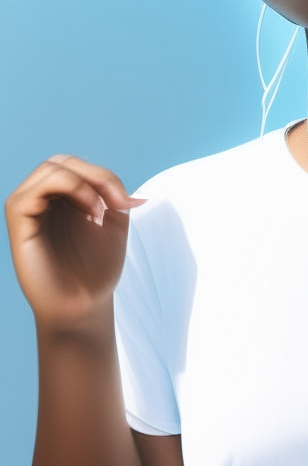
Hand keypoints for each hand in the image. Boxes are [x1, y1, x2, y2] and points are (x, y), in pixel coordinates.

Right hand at [5, 155, 144, 333]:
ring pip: (50, 169)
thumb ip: (115, 195)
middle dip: (97, 175)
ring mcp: (28, 210)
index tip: (129, 205)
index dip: (106, 176)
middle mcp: (42, 201)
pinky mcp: (19, 223)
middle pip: (63, 161)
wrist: (85, 304)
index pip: (77, 166)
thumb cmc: (96, 269)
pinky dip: (68, 189)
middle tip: (118, 204)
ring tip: (99, 213)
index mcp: (60, 199)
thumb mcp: (114, 223)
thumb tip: (129, 189)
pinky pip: (31, 191)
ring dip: (84, 183)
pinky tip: (88, 213)